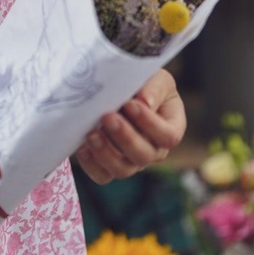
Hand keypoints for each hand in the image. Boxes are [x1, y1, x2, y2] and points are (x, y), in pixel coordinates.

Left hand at [74, 67, 186, 183]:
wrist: (118, 89)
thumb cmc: (143, 84)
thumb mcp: (156, 78)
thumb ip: (154, 88)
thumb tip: (145, 102)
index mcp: (171, 127)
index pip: (168, 135)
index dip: (150, 124)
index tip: (131, 105)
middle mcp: (153, 150)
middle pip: (144, 155)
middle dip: (125, 137)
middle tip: (108, 117)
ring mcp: (131, 162)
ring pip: (122, 169)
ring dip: (106, 152)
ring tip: (92, 133)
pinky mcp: (109, 167)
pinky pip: (102, 175)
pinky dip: (91, 164)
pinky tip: (82, 148)